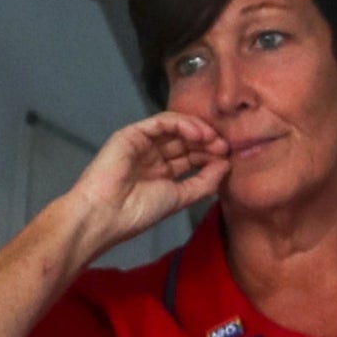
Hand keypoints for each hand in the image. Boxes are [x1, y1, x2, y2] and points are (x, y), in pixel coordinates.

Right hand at [64, 112, 228, 253]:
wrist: (107, 214)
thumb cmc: (139, 211)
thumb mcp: (181, 198)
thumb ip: (205, 182)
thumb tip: (227, 165)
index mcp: (163, 173)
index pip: (192, 156)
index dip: (211, 155)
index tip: (229, 158)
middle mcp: (153, 157)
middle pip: (187, 141)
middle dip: (209, 142)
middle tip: (227, 146)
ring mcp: (143, 144)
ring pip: (176, 128)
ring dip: (199, 131)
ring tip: (214, 140)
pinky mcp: (133, 134)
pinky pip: (162, 122)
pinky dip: (183, 124)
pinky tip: (198, 134)